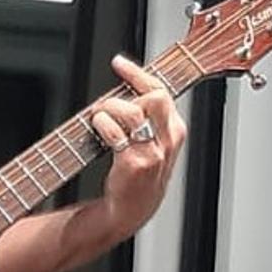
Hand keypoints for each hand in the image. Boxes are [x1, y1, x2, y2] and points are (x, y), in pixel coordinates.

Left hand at [90, 54, 187, 235]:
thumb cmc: (138, 171)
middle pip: (154, 96)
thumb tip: (125, 84)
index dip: (138, 73)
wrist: (132, 208)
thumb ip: (146, 115)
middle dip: (127, 91)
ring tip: (99, 116)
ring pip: (133, 111)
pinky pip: (116, 133)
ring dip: (109, 107)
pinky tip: (96, 127)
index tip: (119, 63)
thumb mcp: (152, 141)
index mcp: (175, 130)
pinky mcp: (135, 164)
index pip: (161, 90)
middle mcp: (168, 140)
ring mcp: (153, 153)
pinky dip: (102, 124)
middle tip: (108, 100)